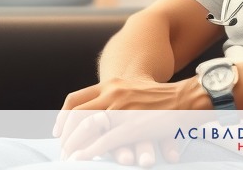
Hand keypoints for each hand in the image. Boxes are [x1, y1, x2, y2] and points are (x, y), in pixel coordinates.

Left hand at [55, 77, 208, 163]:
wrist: (184, 96)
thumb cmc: (160, 96)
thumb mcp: (133, 90)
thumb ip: (116, 97)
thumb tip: (100, 114)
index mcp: (112, 84)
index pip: (75, 99)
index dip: (62, 117)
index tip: (58, 131)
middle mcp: (113, 93)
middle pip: (77, 115)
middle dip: (65, 135)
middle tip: (62, 149)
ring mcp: (122, 109)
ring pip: (86, 128)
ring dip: (73, 145)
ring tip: (68, 157)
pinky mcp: (132, 126)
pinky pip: (104, 141)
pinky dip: (89, 152)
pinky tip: (81, 159)